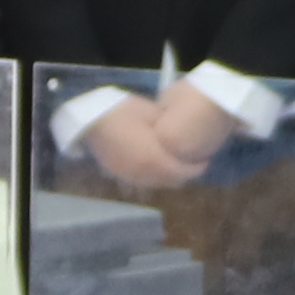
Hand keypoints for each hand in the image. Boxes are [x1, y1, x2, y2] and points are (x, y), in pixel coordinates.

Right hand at [81, 82, 242, 190]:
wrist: (90, 118)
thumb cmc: (122, 111)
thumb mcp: (151, 114)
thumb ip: (169, 130)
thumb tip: (182, 137)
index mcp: (153, 158)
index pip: (180, 171)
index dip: (195, 169)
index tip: (204, 161)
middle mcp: (142, 173)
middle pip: (169, 181)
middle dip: (183, 174)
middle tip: (192, 164)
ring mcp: (128, 176)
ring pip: (155, 183)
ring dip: (167, 177)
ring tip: (175, 164)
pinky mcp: (118, 175)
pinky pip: (140, 181)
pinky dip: (152, 177)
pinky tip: (154, 166)